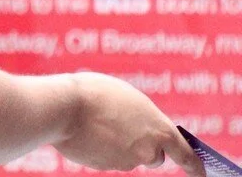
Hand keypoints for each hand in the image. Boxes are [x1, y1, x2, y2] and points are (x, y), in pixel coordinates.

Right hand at [53, 72, 202, 175]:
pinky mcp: (104, 166)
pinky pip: (106, 158)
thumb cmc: (95, 93)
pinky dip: (101, 148)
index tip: (200, 173)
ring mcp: (125, 161)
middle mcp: (147, 150)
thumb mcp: (128, 96)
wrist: (63, 107)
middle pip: (154, 156)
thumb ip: (143, 116)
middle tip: (125, 128)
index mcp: (159, 129)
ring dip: (118, 144)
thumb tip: (141, 128)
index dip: (194, 165)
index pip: (185, 154)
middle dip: (144, 148)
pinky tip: (86, 131)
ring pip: (127, 156)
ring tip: (97, 121)